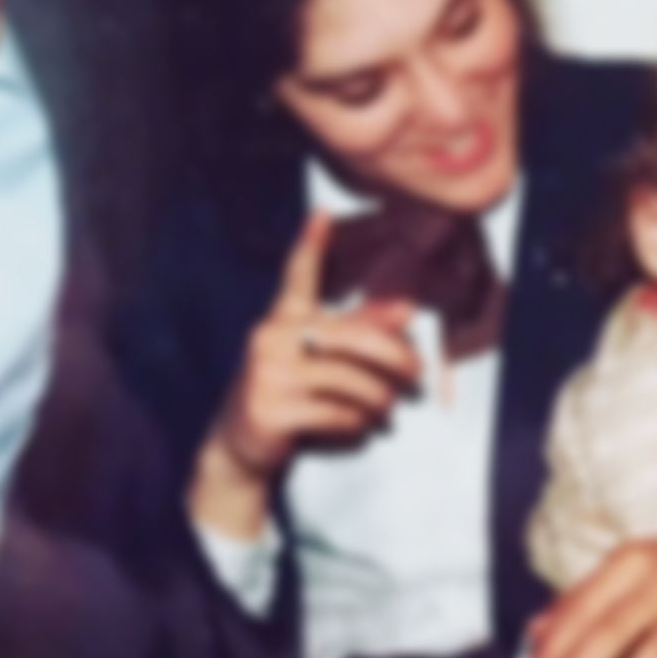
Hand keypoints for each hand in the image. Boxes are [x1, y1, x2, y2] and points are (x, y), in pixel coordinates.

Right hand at [190, 212, 421, 538]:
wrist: (240, 443)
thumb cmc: (286, 392)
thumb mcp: (317, 358)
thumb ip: (359, 330)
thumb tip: (405, 307)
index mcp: (282, 319)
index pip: (297, 276)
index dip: (311, 244)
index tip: (322, 214)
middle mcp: (270, 338)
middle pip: (352, 337)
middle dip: (395, 357)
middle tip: (416, 374)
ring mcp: (267, 374)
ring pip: (351, 381)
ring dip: (378, 400)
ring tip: (385, 409)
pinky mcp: (270, 409)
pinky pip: (337, 413)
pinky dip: (357, 423)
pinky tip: (358, 427)